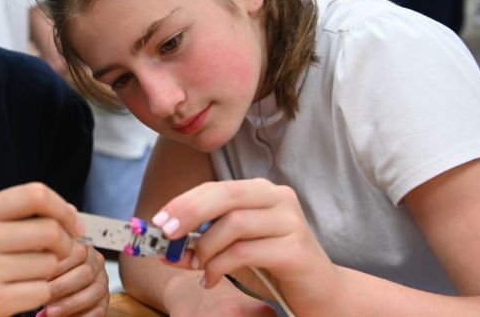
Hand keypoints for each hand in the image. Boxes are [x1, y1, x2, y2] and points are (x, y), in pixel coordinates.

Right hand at [0, 182, 83, 315]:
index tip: (73, 224)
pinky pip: (42, 290)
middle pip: (49, 231)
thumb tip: (72, 213)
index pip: (34, 194)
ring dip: (50, 270)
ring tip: (31, 273)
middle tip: (61, 252)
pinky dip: (41, 292)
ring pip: (49, 263)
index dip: (63, 208)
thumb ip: (26, 216)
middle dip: (65, 243)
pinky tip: (24, 291)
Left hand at [40, 243, 107, 315]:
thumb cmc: (55, 272)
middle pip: (86, 273)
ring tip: (50, 312)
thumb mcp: (51, 262)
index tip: (40, 273)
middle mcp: (97, 265)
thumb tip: (35, 267)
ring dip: (70, 304)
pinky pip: (98, 311)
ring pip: (93, 293)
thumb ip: (46, 261)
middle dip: (62, 286)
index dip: (59, 264)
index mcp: (85, 250)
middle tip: (43, 294)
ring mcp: (102, 284)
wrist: (64, 287)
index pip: (78, 253)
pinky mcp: (103, 303)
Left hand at [152, 179, 339, 310]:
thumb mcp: (232, 252)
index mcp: (262, 191)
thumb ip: (201, 245)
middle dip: (189, 214)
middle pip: (225, 196)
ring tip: (199, 268)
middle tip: (166, 235)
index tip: (158, 220)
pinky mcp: (296, 249)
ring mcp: (290, 221)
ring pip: (234, 223)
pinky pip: (246, 251)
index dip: (184, 202)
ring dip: (206, 248)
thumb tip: (163, 248)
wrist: (321, 292)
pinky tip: (211, 280)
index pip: (216, 187)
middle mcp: (278, 198)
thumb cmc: (272, 267)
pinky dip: (220, 266)